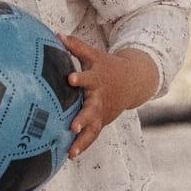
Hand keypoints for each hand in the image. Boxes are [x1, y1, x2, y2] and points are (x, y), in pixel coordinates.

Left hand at [59, 35, 158, 159]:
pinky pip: (92, 136)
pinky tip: (70, 156)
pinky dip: (82, 146)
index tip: (70, 79)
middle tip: (72, 127)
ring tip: (70, 152)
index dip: (80, 79)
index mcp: (97, 80)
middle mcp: (99, 98)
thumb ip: (76, 47)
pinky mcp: (101, 122)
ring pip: (92, 128)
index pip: (87, 78)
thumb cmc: (107, 67)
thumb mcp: (94, 55)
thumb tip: (57, 34)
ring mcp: (101, 112)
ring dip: (82, 141)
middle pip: (91, 110)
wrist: (133, 82)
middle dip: (82, 119)